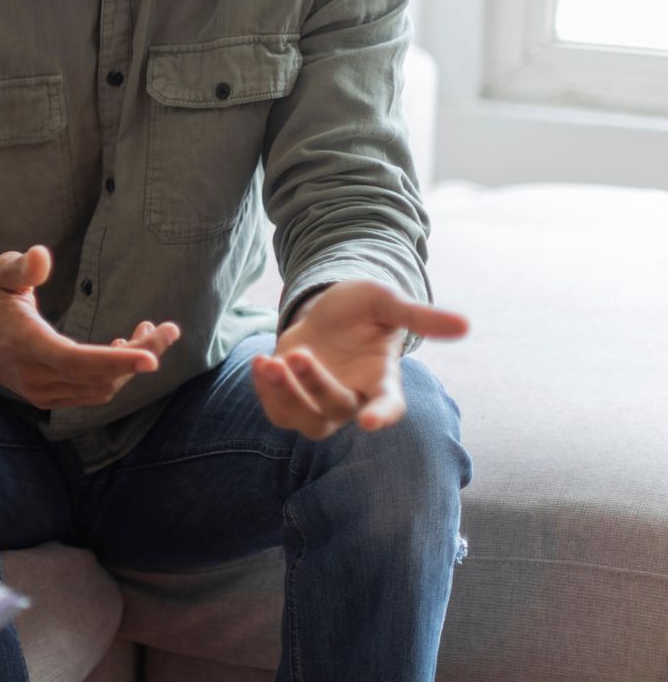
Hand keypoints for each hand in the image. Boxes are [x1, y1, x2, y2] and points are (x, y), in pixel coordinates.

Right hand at [0, 245, 181, 408]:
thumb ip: (20, 268)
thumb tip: (40, 256)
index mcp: (24, 344)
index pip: (77, 360)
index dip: (117, 361)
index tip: (152, 358)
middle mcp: (34, 375)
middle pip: (99, 377)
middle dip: (140, 356)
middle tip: (169, 330)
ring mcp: (40, 391)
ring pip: (99, 389)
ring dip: (130, 366)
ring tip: (149, 333)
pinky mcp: (46, 395)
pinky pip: (89, 392)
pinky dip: (113, 375)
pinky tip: (121, 347)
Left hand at [253, 280, 468, 439]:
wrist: (328, 311)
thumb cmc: (364, 309)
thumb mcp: (386, 302)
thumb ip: (419, 316)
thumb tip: (466, 324)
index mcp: (382, 379)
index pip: (389, 405)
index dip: (382, 415)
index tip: (371, 423)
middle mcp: (354, 397)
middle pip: (337, 408)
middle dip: (315, 385)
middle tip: (297, 355)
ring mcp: (321, 402)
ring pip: (307, 422)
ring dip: (285, 397)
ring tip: (269, 363)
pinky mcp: (293, 399)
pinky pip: (279, 414)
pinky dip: (266, 393)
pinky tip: (261, 363)